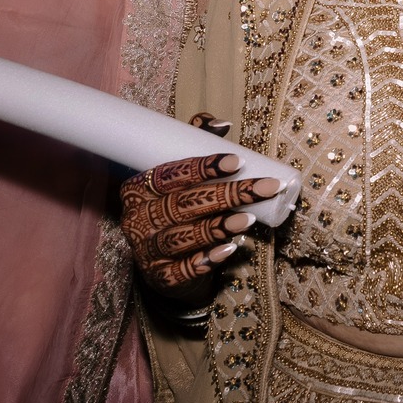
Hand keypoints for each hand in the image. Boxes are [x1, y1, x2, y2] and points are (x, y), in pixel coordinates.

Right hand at [119, 123, 283, 299]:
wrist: (165, 262)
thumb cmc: (177, 209)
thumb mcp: (180, 177)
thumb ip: (195, 144)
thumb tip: (223, 124)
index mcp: (139, 189)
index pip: (169, 174)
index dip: (202, 167)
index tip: (237, 162)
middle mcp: (137, 219)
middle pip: (183, 204)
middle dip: (228, 194)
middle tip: (264, 187)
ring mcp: (147, 251)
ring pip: (183, 236)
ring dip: (218, 226)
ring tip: (249, 219)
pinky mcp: (161, 277)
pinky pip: (184, 270)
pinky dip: (207, 260)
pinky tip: (229, 249)